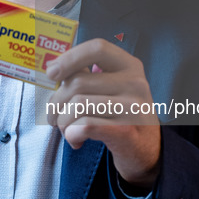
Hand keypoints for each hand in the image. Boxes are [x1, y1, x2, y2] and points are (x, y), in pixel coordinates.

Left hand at [45, 38, 160, 187]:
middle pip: (78, 82)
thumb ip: (89, 76)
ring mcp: (133, 108)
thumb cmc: (121, 116)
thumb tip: (53, 69)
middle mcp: (135, 83)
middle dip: (55, 102)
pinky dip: (71, 135)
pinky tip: (76, 141)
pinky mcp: (126, 132)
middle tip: (53, 116)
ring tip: (65, 129)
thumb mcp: (114, 89)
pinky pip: (84, 126)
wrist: (147, 150)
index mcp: (130, 66)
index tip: (51, 73)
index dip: (69, 57)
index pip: (97, 48)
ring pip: (77, 105)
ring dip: (62, 121)